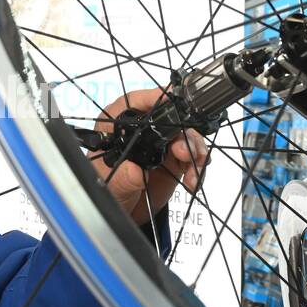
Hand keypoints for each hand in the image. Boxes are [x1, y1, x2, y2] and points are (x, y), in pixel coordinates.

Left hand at [86, 88, 209, 225]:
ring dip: (195, 150)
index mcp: (119, 125)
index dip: (151, 98)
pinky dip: (198, 167)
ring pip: (187, 135)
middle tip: (184, 153)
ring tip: (192, 171)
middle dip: (182, 133)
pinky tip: (193, 181)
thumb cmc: (107, 189)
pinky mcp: (176, 160)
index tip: (167, 97)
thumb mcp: (108, 184)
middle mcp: (143, 130)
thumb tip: (135, 172)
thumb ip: (121, 178)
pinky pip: (194, 157)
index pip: (133, 103)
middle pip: (170, 118)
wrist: (122, 210)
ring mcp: (162, 144)